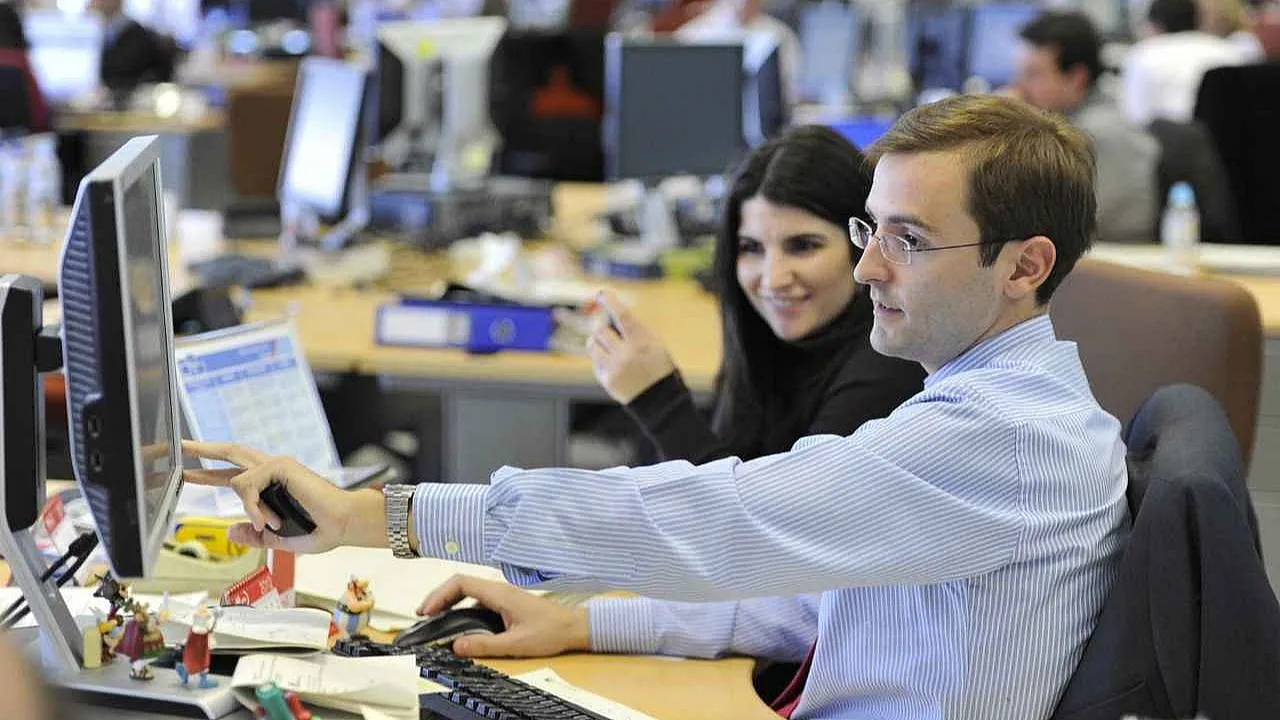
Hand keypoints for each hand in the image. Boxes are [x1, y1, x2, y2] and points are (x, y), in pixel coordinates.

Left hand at [181, 441, 383, 553]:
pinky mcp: (280, 466)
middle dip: (202, 450)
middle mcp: (272, 471)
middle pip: (229, 453)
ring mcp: (276, 466)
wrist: (343, 524)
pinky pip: (248, 485)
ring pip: (236, 477)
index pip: (233, 475)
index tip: (187, 473)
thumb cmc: (320, 529)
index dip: (208, 474)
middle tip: (179, 445)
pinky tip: (270, 519)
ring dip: (248, 506)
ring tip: (269, 524)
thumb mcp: (277, 539)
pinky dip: (254, 505)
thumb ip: (254, 535)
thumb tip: (231, 530)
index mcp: (271, 486)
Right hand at [417, 575, 589, 658]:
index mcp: (499, 593)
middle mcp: (498, 590)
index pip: (461, 583)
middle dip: (438, 597)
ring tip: (433, 619)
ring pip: (467, 591)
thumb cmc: (549, 632)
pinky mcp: (504, 603)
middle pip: (460, 584)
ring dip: (448, 602)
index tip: (427, 611)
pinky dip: (460, 608)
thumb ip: (484, 645)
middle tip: (422, 615)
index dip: (439, 595)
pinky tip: (455, 623)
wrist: (573, 627)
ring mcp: (501, 595)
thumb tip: (456, 646)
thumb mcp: (515, 643)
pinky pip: (476, 601)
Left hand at [586, 290, 675, 404]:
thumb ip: (635, 328)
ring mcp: (614, 368)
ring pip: (592, 344)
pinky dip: (601, 360)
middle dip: (603, 330)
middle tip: (609, 333)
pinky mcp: (606, 380)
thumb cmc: (657, 365)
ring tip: (607, 347)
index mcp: (641, 341)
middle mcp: (626, 354)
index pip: (623, 316)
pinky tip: (614, 367)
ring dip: (597, 342)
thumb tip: (611, 312)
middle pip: (600, 330)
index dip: (611, 302)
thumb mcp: (655, 343)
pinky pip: (595, 362)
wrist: (658, 398)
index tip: (602, 294)